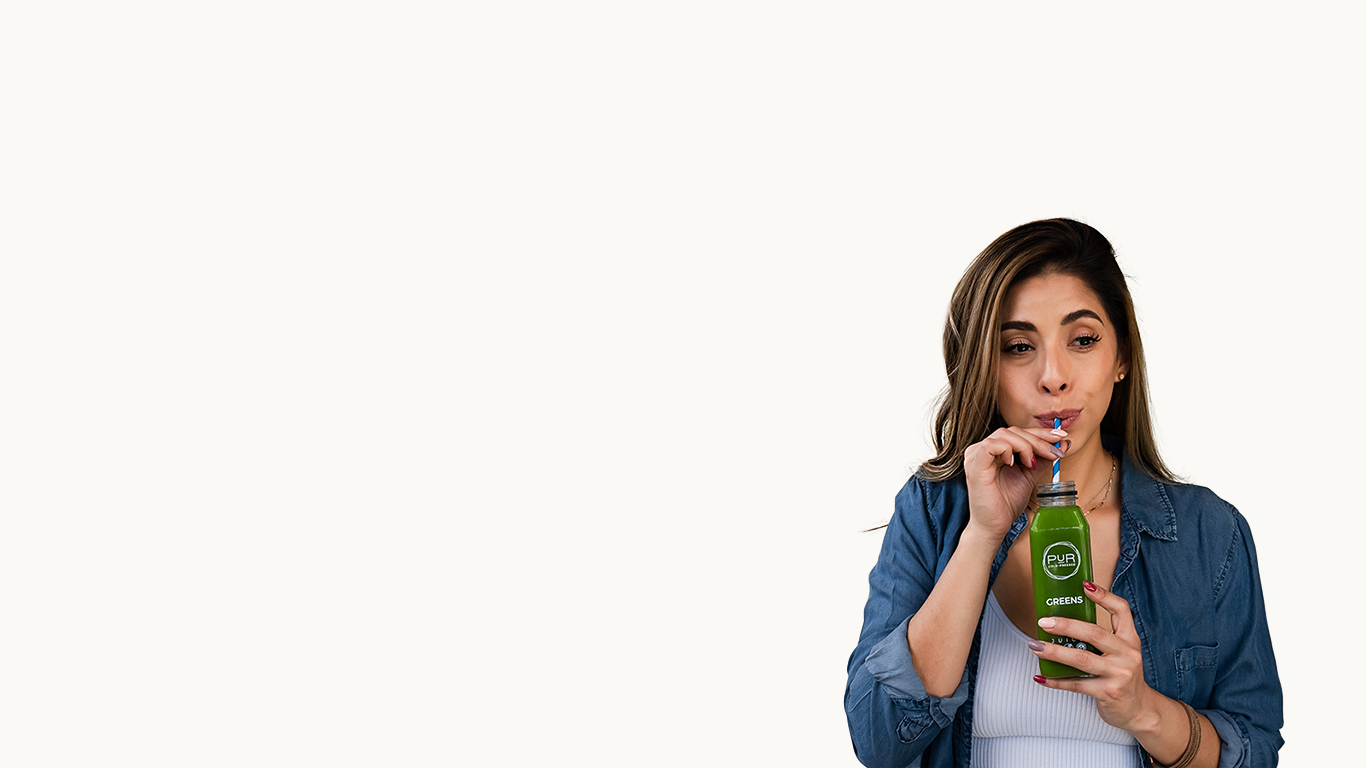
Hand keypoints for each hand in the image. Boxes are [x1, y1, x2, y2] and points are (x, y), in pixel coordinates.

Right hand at [962, 426, 1069, 540]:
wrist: (994, 526)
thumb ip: (1042, 459)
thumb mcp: (1029, 476)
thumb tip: (1062, 445)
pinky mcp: (974, 464)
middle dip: (1038, 439)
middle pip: (1012, 431)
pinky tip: (1014, 464)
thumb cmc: (1006, 503)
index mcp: (993, 451)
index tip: (1061, 437)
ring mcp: (975, 455)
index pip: (1017, 433)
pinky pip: (991, 446)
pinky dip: (1007, 450)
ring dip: (1025, 446)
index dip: (1040, 433)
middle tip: (1054, 452)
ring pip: (1004, 434)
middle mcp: (982, 449)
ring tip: (1031, 464)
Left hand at [1029, 581, 1157, 732]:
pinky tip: (1041, 677)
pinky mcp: (1108, 692)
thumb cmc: (1123, 675)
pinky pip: (1076, 685)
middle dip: (1066, 625)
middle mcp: (1127, 654)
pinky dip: (1056, 681)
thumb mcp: (1123, 652)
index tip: (1084, 585)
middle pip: (1094, 633)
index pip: (1122, 610)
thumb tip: (1063, 621)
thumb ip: (1103, 637)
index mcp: (1130, 639)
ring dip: (1054, 652)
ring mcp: (1119, 674)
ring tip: (1035, 646)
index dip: (1104, 596)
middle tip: (1044, 622)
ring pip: (1081, 658)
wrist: (1140, 710)